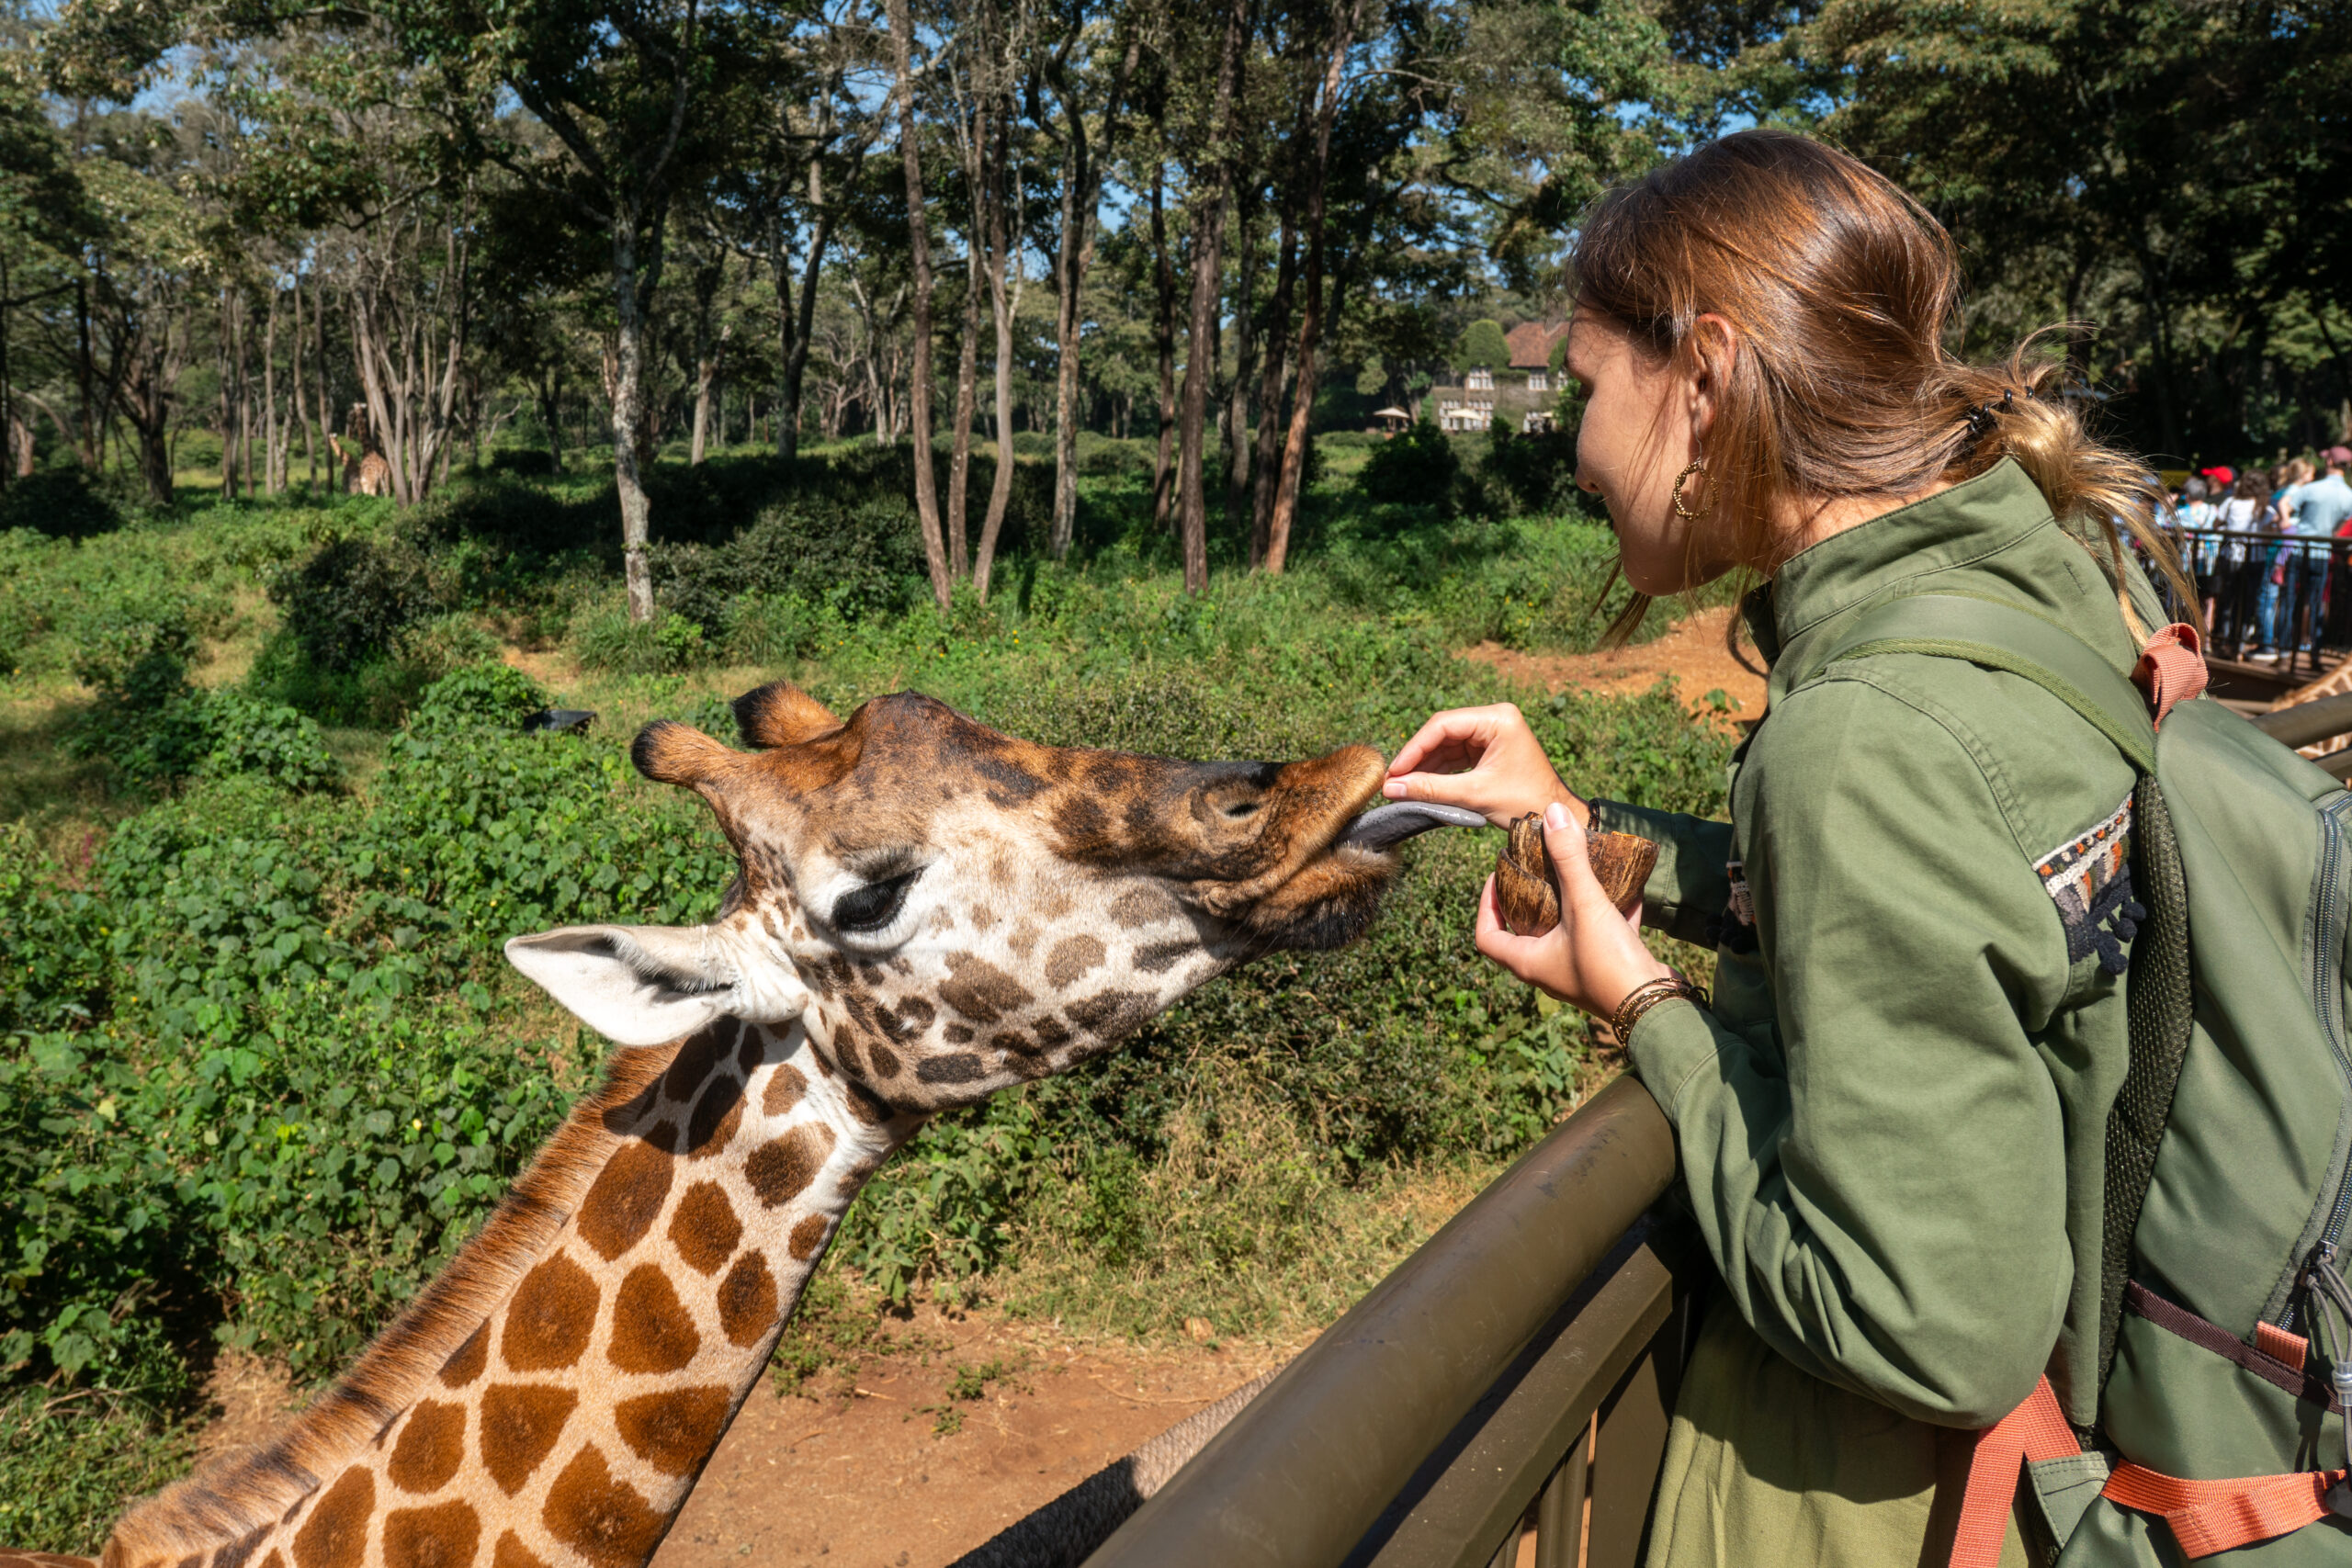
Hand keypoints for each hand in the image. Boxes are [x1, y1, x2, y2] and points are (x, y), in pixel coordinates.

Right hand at [1385, 703, 1585, 827]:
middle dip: (1418, 758)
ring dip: (1425, 766)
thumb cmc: (1525, 803)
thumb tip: (1390, 788)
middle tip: (1393, 781)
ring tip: (1402, 786)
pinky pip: (1456, 756)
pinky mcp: (1489, 749)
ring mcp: (1492, 733)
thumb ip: (1430, 789)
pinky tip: (1420, 785)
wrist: (1554, 818)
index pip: (1444, 725)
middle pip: (1443, 733)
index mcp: (1498, 719)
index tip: (1395, 771)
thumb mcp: (1474, 795)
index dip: (1414, 748)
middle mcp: (1495, 719)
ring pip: (1447, 745)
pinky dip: (1439, 771)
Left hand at [1475, 802, 1669, 1015]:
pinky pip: (1603, 935)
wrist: (1657, 1007)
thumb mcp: (1584, 906)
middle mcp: (1549, 969)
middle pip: (1525, 930)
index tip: (1499, 875)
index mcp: (1528, 961)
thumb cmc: (1609, 963)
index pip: (1487, 936)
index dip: (1486, 905)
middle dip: (1531, 897)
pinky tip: (1627, 888)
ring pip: (1567, 931)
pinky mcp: (1609, 967)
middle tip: (1539, 867)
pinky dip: (1611, 913)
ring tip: (1579, 871)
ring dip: (1572, 902)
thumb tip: (1550, 814)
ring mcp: (1579, 970)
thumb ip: (1568, 860)